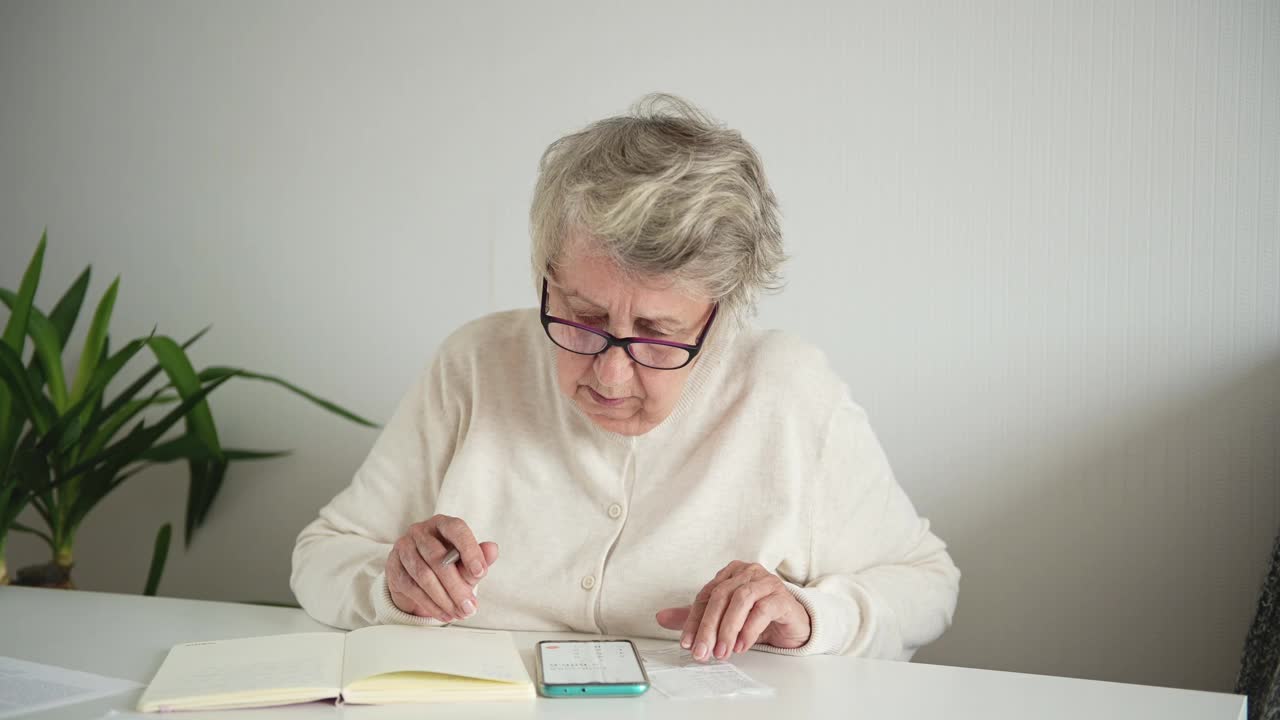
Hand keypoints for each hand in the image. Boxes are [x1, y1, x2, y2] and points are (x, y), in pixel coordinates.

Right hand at [385, 514, 498, 621]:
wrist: (419, 577)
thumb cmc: (448, 563)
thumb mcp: (466, 561)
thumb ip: (479, 557)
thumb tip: (492, 549)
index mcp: (442, 523)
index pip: (456, 529)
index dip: (469, 550)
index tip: (481, 573)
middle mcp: (420, 531)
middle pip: (438, 557)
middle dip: (456, 586)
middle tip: (470, 606)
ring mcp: (404, 547)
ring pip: (423, 575)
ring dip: (444, 599)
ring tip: (459, 613)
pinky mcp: (394, 567)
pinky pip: (411, 588)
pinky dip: (430, 604)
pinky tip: (444, 614)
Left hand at [655, 561, 810, 660]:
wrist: (792, 623)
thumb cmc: (757, 616)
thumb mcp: (724, 618)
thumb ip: (696, 617)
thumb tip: (661, 617)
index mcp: (730, 573)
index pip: (706, 595)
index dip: (693, 620)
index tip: (686, 643)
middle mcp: (748, 572)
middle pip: (721, 596)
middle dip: (708, 627)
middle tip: (702, 652)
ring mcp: (766, 582)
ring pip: (741, 600)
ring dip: (728, 629)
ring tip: (722, 652)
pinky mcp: (782, 597)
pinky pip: (762, 610)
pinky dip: (749, 630)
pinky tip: (741, 646)